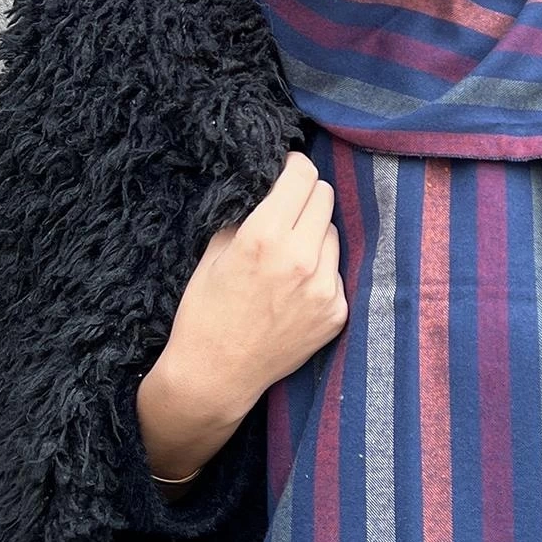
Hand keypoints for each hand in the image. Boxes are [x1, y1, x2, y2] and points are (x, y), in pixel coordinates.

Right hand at [157, 149, 348, 425]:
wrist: (216, 376)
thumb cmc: (205, 313)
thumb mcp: (213, 253)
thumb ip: (246, 215)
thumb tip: (269, 187)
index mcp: (265, 237)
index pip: (302, 175)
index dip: (294, 166)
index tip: (286, 169)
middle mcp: (301, 259)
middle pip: (325, 197)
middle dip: (305, 195)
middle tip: (287, 209)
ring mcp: (324, 289)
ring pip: (333, 234)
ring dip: (314, 234)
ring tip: (287, 256)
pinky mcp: (336, 313)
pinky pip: (336, 272)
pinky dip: (319, 272)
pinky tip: (294, 289)